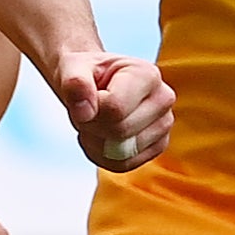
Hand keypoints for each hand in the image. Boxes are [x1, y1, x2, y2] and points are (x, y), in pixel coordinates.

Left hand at [55, 50, 174, 172]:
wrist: (92, 82)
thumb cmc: (85, 74)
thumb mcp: (71, 69)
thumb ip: (75, 83)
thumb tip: (85, 112)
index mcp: (147, 74)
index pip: (115, 109)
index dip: (90, 111)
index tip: (84, 98)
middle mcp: (163, 98)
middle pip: (119, 131)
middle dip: (92, 126)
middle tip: (87, 110)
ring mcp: (163, 125)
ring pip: (122, 152)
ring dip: (96, 142)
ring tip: (96, 120)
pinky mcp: (157, 146)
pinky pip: (123, 164)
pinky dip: (103, 156)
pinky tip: (100, 136)